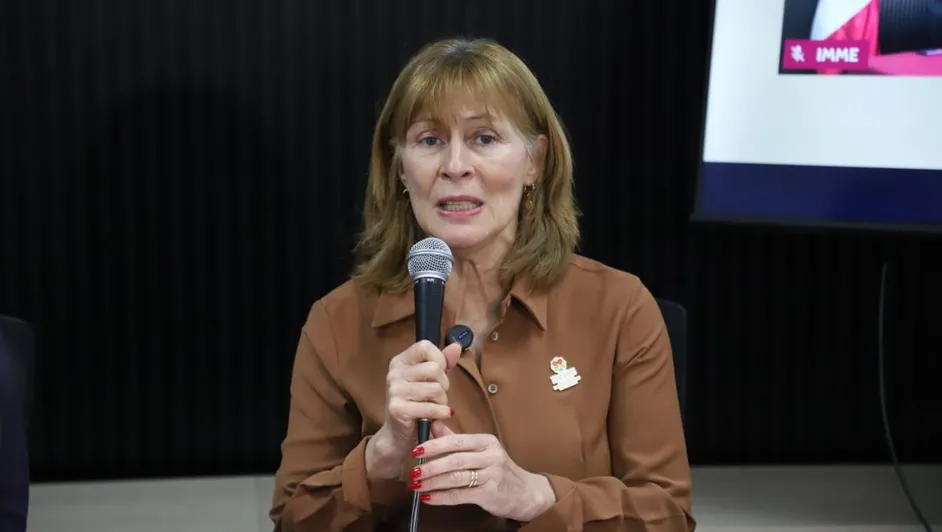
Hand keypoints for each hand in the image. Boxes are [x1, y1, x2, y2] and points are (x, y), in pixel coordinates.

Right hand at [365, 340, 462, 479]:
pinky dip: (441, 413)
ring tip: (435, 407)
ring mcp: (394, 391)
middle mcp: (394, 373)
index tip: (440, 374)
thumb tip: (456, 346)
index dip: (439, 359)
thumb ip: (443, 362)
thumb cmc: (417, 405)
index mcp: (400, 361)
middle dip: (444, 384)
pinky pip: (432, 407)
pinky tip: (438, 417)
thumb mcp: (431, 380)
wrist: (399, 436)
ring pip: (436, 388)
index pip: (425, 346)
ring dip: (442, 401)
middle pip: (434, 368)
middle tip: (438, 396)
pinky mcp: (398, 409)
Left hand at [408, 423, 556, 521]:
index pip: (456, 441)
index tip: (416, 451)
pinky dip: (442, 497)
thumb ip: (456, 440)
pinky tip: (429, 498)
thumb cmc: (498, 470)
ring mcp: (492, 475)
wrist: (525, 492)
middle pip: (454, 460)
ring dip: (433, 483)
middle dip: (430, 466)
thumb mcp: (481, 451)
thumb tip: (434, 425)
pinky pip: (460, 495)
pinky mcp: (491, 493)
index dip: (434, 445)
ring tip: (417, 486)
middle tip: (413, 472)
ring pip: (456, 477)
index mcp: (486, 442)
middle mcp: (490, 456)